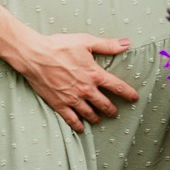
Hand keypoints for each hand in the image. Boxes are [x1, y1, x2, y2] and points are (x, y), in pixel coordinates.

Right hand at [15, 30, 138, 132]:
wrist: (35, 56)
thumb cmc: (59, 46)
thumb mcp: (85, 42)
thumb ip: (107, 45)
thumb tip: (126, 43)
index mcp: (94, 74)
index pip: (117, 87)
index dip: (128, 93)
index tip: (134, 98)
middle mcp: (86, 89)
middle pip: (104, 104)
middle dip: (112, 109)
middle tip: (115, 113)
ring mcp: (72, 98)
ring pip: (89, 114)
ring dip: (96, 117)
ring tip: (99, 119)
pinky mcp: (59, 104)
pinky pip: (71, 119)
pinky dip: (77, 125)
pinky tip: (81, 128)